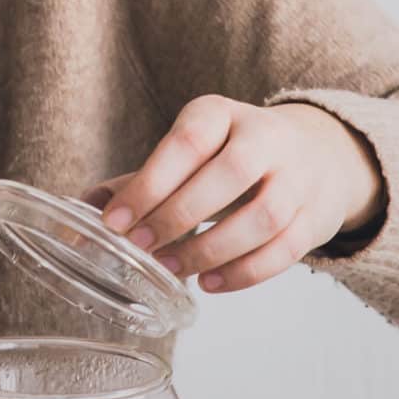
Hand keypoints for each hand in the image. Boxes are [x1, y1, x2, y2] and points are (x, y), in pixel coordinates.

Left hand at [90, 98, 384, 295]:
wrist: (316, 155)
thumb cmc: (231, 157)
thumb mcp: (189, 151)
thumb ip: (141, 180)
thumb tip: (83, 207)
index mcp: (222, 114)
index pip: (187, 142)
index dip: (149, 183)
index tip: (115, 220)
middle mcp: (266, 137)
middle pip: (228, 175)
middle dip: (178, 216)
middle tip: (141, 248)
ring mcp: (298, 177)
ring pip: (262, 216)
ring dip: (211, 249)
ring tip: (173, 270)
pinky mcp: (315, 216)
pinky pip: (285, 250)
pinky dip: (244, 273)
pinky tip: (209, 283)